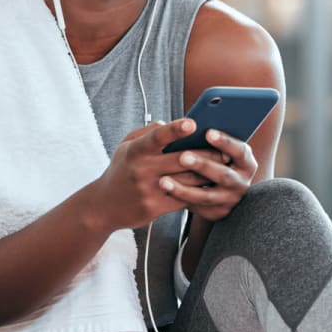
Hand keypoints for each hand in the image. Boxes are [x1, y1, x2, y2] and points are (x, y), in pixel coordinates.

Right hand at [93, 117, 214, 229]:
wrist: (104, 205)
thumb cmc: (121, 170)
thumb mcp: (126, 146)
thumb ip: (147, 132)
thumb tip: (169, 124)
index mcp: (135, 151)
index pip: (157, 137)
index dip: (175, 130)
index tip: (193, 123)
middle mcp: (142, 170)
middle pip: (182, 160)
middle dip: (207, 154)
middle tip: (227, 149)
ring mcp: (149, 190)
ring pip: (187, 180)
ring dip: (208, 173)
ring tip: (225, 166)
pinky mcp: (156, 207)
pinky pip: (184, 197)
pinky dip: (200, 190)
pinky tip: (212, 184)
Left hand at [156, 128, 256, 221]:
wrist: (221, 189)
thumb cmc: (216, 160)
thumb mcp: (220, 150)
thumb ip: (211, 141)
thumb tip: (191, 126)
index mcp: (245, 162)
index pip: (240, 151)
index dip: (225, 142)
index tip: (208, 132)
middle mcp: (241, 182)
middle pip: (223, 175)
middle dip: (202, 165)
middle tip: (182, 156)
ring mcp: (230, 200)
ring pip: (206, 196)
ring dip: (184, 189)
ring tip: (164, 181)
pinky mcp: (217, 213)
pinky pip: (197, 208)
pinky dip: (180, 200)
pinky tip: (165, 193)